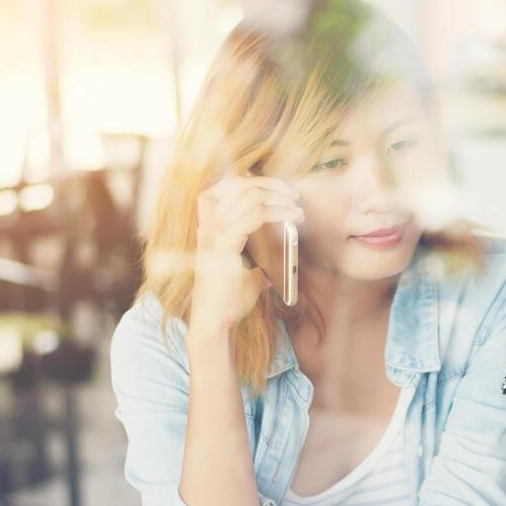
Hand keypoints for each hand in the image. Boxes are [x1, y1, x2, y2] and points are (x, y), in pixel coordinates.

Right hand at [192, 175, 303, 332]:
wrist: (216, 323)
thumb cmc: (229, 301)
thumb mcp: (247, 275)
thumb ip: (258, 264)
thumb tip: (276, 264)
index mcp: (209, 227)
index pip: (226, 186)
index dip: (254, 182)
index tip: (279, 191)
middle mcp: (208, 225)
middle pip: (238, 184)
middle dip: (270, 185)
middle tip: (293, 196)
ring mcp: (213, 233)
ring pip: (248, 195)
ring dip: (278, 197)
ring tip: (297, 209)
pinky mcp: (223, 244)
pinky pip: (254, 215)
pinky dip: (278, 212)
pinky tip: (294, 219)